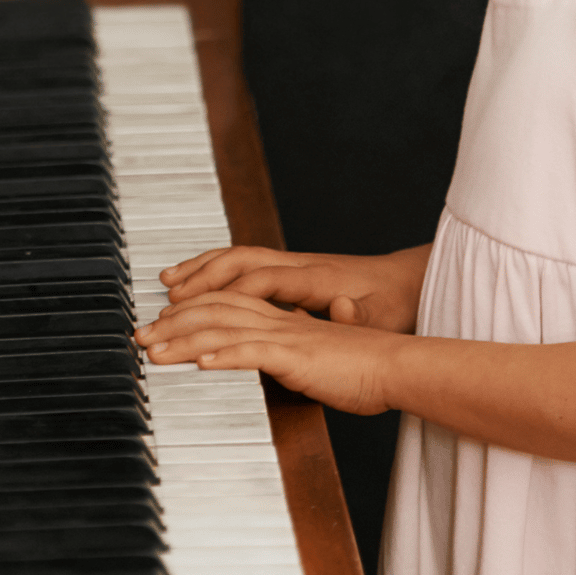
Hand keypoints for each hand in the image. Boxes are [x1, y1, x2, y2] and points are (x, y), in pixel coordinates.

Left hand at [136, 290, 402, 414]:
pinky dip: (224, 355)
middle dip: (171, 323)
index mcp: (280, 319)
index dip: (187, 312)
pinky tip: (199, 363)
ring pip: (223, 330)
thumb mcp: (313, 357)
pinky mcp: (297, 356)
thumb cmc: (360, 367)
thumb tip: (262, 355)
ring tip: (153, 351)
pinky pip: (254, 352)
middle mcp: (277, 321)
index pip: (223, 305)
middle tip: (138, 336)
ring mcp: (286, 336)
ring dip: (183, 340)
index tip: (158, 325)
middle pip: (213, 311)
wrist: (396, 366)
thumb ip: (285, 353)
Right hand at [160, 244, 427, 333]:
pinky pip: (243, 263)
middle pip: (240, 260)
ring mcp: (292, 264)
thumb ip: (358, 316)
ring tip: (168, 282)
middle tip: (169, 298)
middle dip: (202, 276)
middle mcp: (298, 265)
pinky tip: (196, 280)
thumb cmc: (392, 306)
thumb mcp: (381, 318)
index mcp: (315, 278)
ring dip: (201, 268)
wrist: (407, 284)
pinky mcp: (290, 271)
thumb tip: (341, 306)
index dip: (229, 292)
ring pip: (236, 256)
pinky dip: (214, 269)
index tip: (199, 306)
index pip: (262, 280)